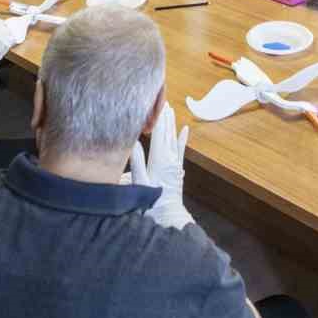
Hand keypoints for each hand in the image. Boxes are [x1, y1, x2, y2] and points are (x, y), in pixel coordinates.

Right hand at [129, 103, 191, 227]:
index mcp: (159, 159)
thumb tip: (132, 142)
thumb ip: (137, 161)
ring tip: (171, 110)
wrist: (168, 215)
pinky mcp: (177, 169)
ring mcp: (175, 163)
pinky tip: (185, 129)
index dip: (157, 119)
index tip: (156, 105)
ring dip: (172, 124)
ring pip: (173, 139)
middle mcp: (170, 159)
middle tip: (163, 101)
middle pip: (166, 133)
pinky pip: (181, 150)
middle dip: (165, 117)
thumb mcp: (140, 181)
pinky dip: (182, 139)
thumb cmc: (152, 201)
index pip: (158, 134)